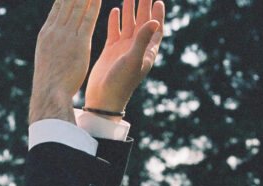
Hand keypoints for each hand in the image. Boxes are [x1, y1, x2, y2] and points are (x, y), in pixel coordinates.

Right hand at [29, 0, 103, 123]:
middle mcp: (54, 30)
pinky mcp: (79, 42)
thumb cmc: (48, 83)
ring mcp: (66, 35)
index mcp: (45, 34)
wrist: (49, 94)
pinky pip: (88, 18)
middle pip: (67, 2)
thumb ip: (50, 48)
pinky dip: (93, 5)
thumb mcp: (44, 60)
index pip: (57, 8)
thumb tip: (51, 46)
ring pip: (78, 6)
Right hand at [84, 0, 164, 114]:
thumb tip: (154, 20)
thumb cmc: (121, 83)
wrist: (103, 99)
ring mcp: (123, 49)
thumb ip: (143, 40)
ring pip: (128, 25)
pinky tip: (114, 11)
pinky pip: (114, 32)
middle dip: (143, 7)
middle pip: (142, 23)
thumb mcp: (133, 60)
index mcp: (146, 51)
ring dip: (129, 11)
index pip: (156, 29)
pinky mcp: (110, 51)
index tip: (158, 1)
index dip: (158, 15)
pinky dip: (114, 22)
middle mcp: (136, 48)